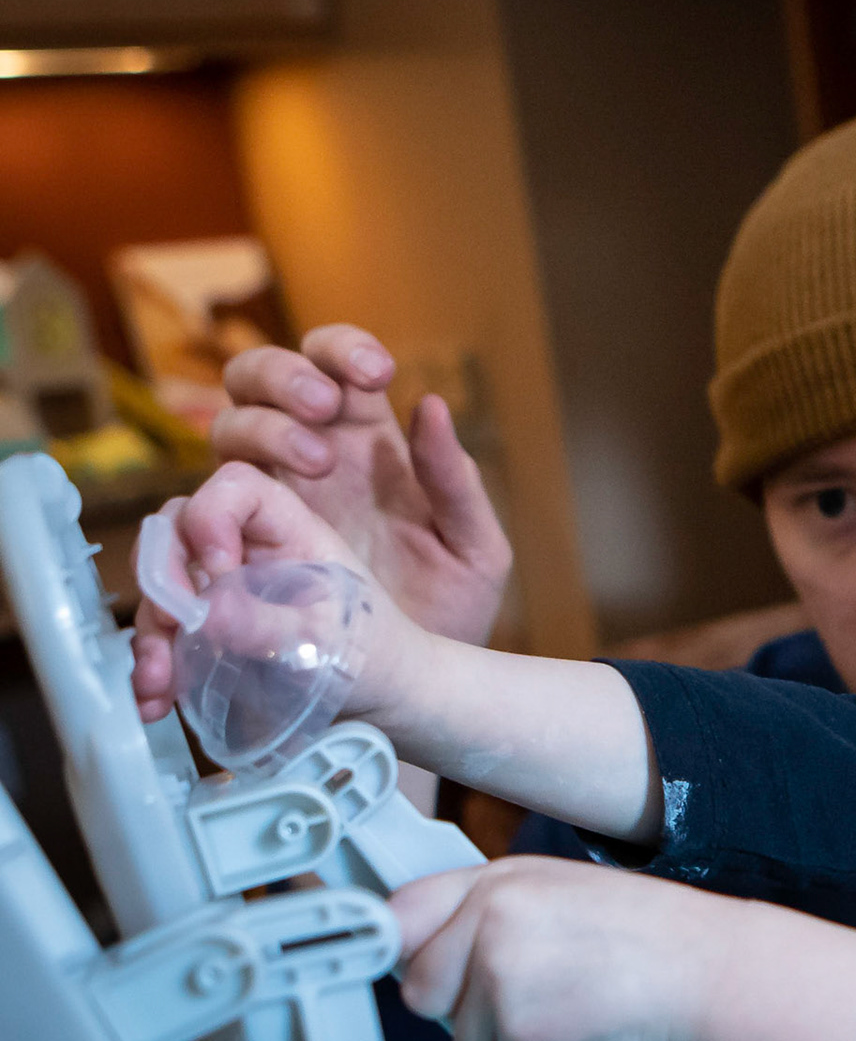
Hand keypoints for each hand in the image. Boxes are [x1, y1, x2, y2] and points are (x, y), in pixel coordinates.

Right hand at [131, 462, 424, 722]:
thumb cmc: (369, 654)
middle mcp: (249, 548)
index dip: (212, 514)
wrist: (380, 696)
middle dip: (161, 572)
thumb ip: (269, 624)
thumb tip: (201, 613)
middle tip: (171, 622)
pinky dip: (151, 664)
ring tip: (156, 681)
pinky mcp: (206, 626)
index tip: (216, 571)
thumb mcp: (327, 641)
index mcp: (292, 530)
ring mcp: (222, 587)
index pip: (238, 486)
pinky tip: (154, 700)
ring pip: (161, 584)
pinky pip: (162, 631)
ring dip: (150, 631)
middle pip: (180, 527)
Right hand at [213, 324, 511, 645]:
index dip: (341, 351)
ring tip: (315, 465)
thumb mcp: (475, 550)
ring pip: (227, 432)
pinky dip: (206, 510)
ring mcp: (267, 503)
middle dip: (285, 378)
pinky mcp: (237, 553)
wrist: (418, 690)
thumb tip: (431, 405)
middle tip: (325, 410)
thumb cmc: (451, 612)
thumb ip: (457, 483)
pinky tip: (253, 525)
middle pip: (259, 381)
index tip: (376, 373)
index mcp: (367, 443)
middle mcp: (307, 460)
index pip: (335, 368)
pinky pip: (196, 515)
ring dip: (260, 430)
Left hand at [390, 858, 726, 1040]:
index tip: (417, 969)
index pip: (404, 912)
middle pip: (419, 987)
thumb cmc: (647, 934)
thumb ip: (492, 912)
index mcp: (501, 878)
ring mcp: (501, 974)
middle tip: (518, 1002)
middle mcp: (491, 918)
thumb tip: (436, 952)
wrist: (706, 967)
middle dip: (460, 1010)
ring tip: (565, 1014)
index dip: (408, 950)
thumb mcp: (560, 891)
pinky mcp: (519, 1030)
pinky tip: (577, 1035)